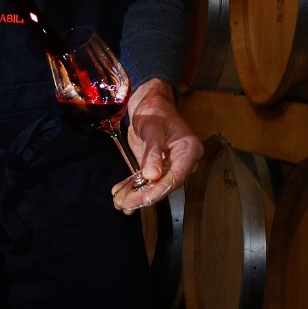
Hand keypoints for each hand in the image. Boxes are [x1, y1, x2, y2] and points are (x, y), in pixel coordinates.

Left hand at [112, 77, 200, 212]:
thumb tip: (152, 177)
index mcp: (189, 151)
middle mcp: (182, 162)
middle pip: (165, 185)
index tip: (144, 200)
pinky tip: (119, 194)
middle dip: (144, 197)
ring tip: (119, 204)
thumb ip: (153, 153)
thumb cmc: (155, 110)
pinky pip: (146, 180)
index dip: (160, 190)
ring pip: (154, 186)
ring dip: (136, 195)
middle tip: (125, 206)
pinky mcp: (156, 166)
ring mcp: (169, 165)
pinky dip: (133, 188)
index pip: (177, 176)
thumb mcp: (153, 129)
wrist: (149, 102)